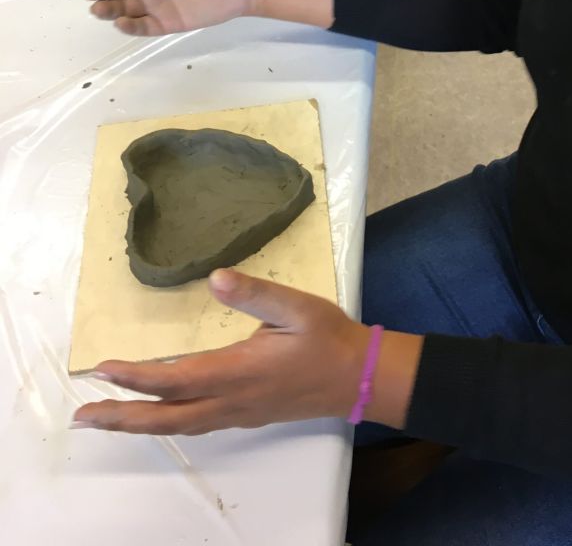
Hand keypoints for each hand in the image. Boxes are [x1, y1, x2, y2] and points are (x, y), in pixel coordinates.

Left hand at [73, 270, 369, 434]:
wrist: (358, 376)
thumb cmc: (328, 337)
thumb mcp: (296, 307)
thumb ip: (255, 292)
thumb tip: (215, 276)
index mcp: (238, 372)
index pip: (175, 380)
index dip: (136, 378)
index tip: (103, 369)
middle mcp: (231, 400)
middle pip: (166, 417)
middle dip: (122, 417)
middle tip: (83, 416)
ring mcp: (237, 412)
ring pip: (178, 425)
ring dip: (138, 423)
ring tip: (106, 418)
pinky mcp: (246, 414)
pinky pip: (195, 424)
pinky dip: (166, 423)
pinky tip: (158, 416)